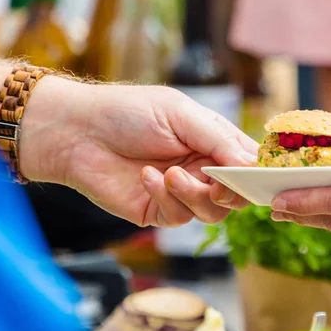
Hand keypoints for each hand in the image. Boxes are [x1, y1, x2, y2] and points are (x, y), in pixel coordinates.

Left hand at [20, 78, 256, 226]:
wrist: (76, 133)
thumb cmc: (127, 113)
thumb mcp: (180, 115)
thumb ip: (219, 141)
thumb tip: (252, 165)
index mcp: (212, 142)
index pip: (248, 163)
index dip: (255, 174)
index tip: (254, 177)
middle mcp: (201, 169)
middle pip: (235, 194)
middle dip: (229, 192)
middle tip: (215, 183)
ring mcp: (180, 192)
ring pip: (211, 212)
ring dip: (194, 195)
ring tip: (170, 174)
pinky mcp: (157, 210)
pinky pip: (178, 217)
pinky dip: (165, 197)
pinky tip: (146, 177)